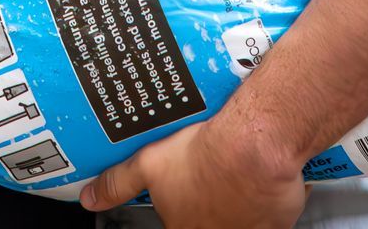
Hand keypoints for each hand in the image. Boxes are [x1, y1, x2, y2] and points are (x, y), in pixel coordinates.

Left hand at [80, 116, 306, 228]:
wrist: (250, 147)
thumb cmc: (203, 156)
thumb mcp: (147, 165)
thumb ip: (117, 183)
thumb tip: (90, 199)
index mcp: (182, 226)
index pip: (176, 222)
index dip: (181, 206)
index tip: (189, 190)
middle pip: (207, 222)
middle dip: (208, 202)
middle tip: (212, 175)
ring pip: (238, 220)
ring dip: (236, 202)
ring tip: (235, 174)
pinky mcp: (277, 223)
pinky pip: (270, 217)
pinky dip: (266, 201)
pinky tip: (261, 179)